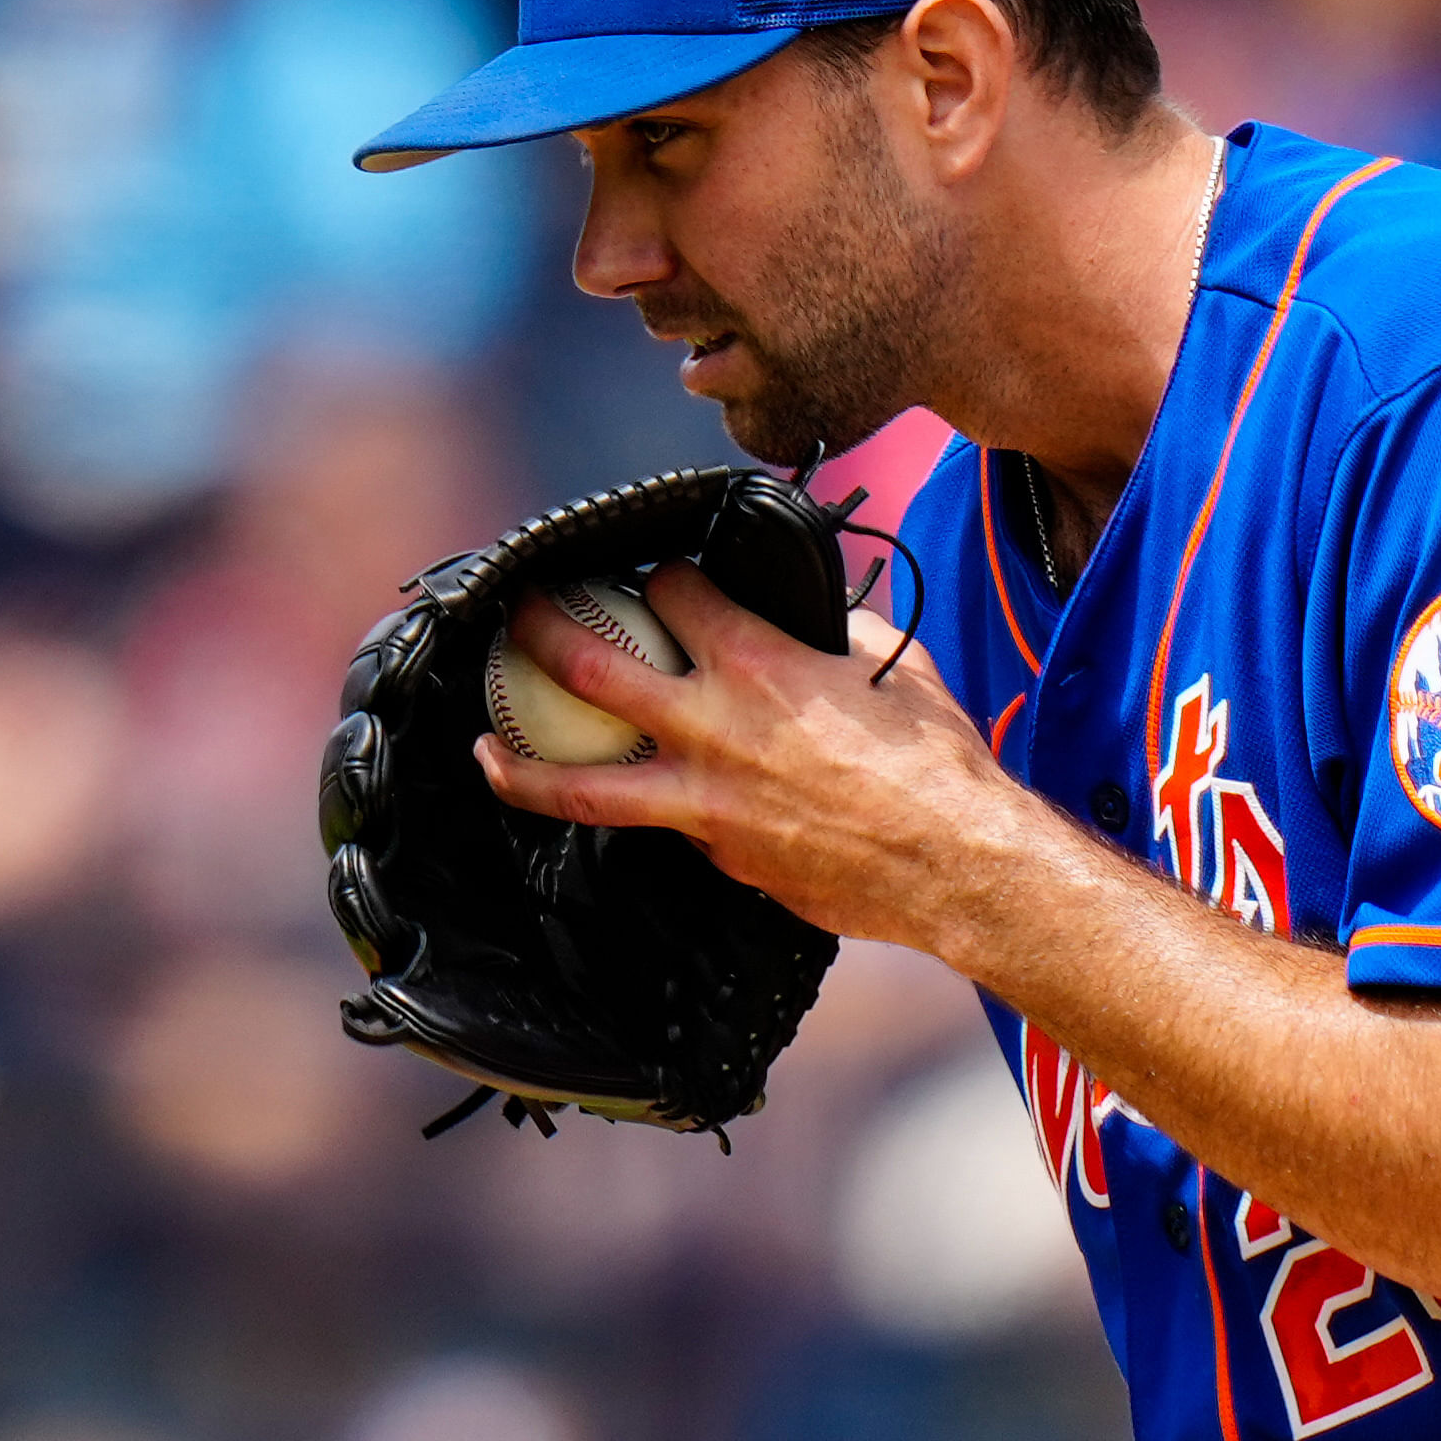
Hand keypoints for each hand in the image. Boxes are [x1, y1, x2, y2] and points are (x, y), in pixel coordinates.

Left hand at [474, 561, 1079, 974]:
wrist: (954, 863)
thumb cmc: (935, 761)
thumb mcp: (889, 666)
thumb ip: (831, 635)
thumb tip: (809, 619)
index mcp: (756, 663)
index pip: (675, 593)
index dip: (661, 576)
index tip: (656, 577)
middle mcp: (713, 729)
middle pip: (590, 671)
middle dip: (541, 634)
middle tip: (517, 620)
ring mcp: (704, 803)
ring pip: (580, 786)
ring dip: (520, 764)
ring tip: (486, 748)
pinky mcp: (718, 858)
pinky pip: (663, 828)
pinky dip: (641, 811)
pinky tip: (623, 805)